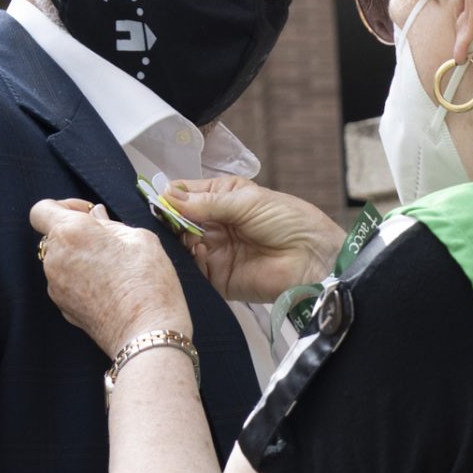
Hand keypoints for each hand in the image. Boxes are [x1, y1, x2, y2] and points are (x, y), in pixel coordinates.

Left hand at [30, 199, 189, 355]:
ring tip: (116, 270)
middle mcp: (55, 259)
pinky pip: (68, 284)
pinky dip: (84, 281)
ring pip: (63, 261)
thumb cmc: (148, 283)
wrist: (147, 334)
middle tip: (112, 244)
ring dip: (82, 259)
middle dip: (79, 235)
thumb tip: (96, 217)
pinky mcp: (63, 308)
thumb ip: (111, 224)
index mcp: (71, 233)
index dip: (63, 206)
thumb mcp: (141, 239)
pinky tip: (111, 289)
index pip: (41, 210)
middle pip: (56, 237)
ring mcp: (56, 286)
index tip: (88, 214)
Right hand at [167, 176, 345, 303]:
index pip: (187, 195)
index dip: (172, 196)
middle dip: (172, 219)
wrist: (313, 258)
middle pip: (180, 221)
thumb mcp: (248, 201)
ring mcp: (215, 251)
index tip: (158, 198)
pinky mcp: (217, 278)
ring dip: (180, 239)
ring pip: (182, 245)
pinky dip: (191, 260)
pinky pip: (194, 270)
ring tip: (190, 236)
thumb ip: (207, 202)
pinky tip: (199, 251)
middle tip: (170, 219)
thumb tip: (168, 196)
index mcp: (223, 198)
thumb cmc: (289, 221)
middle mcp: (215, 224)